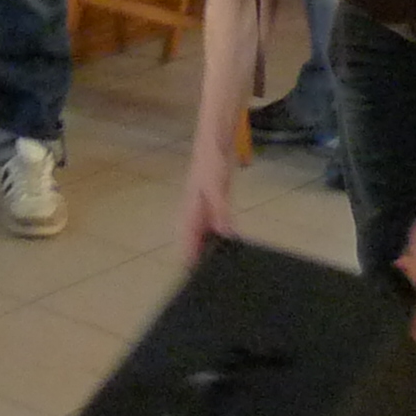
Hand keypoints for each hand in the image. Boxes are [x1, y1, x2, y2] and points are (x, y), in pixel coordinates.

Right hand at [176, 149, 239, 263]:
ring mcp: (205, 206)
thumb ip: (220, 210)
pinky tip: (229, 240)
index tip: (191, 273)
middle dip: (198, 254)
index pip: (186, 238)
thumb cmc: (210, 162)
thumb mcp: (216, 186)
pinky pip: (216, 223)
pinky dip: (220, 233)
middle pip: (194, 239)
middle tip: (208, 273)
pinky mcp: (216, 201)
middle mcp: (195, 210)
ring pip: (205, 232)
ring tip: (218, 261)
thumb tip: (224, 233)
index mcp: (191, 208)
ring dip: (209, 244)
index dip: (188, 255)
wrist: (215, 141)